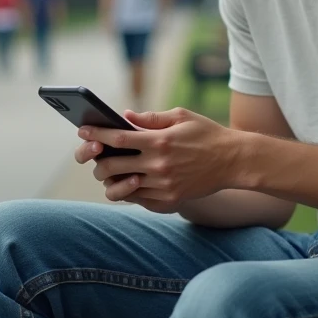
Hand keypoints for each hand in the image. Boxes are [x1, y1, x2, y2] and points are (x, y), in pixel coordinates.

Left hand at [74, 109, 240, 210]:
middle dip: (97, 160)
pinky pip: (138, 199)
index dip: (96, 134)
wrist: (234, 161)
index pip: (117, 138)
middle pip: (111, 166)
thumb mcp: (181, 117)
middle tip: (96, 155)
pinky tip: (131, 180)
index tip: (82, 130)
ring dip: (111, 178)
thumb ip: (151, 118)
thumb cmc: (207, 134)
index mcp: (160, 140)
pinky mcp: (169, 200)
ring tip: (112, 170)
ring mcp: (163, 185)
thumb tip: (124, 116)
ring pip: (122, 187)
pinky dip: (130, 190)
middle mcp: (159, 165)